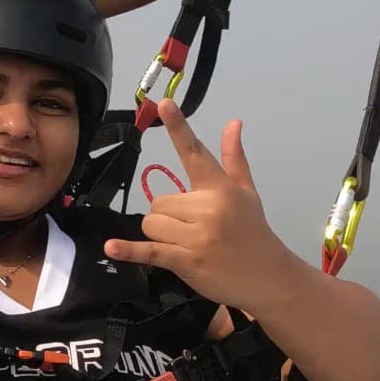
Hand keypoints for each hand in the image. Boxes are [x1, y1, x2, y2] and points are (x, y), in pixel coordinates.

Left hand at [103, 99, 296, 312]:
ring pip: (151, 224)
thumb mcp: (246, 193)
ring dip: (160, 235)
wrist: (268, 277)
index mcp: (220, 188)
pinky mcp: (185, 260)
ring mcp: (196, 236)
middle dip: (168, 216)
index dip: (179, 127)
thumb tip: (233, 122)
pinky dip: (129, 251)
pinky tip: (111, 247)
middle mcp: (208, 208)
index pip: (195, 153)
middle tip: (193, 229)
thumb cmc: (252, 231)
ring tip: (186, 244)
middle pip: (158, 201)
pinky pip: (150, 251)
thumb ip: (234, 158)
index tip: (164, 103)